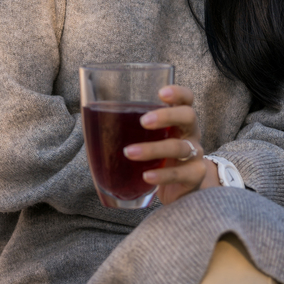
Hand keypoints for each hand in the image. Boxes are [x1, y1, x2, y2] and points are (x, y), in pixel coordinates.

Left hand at [123, 85, 213, 204]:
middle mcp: (191, 134)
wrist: (183, 190)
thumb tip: (88, 112)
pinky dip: (163, 175)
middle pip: (188, 116)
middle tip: (143, 121)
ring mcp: (195, 155)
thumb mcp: (149, 139)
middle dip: (167, 116)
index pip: (186, 99)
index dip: (178, 93)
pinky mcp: (194, 177)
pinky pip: (182, 174)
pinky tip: (146, 176)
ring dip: (153, 149)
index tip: (160, 93)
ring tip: (129, 152)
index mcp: (179, 120)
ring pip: (180, 147)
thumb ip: (129, 126)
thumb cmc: (159, 158)